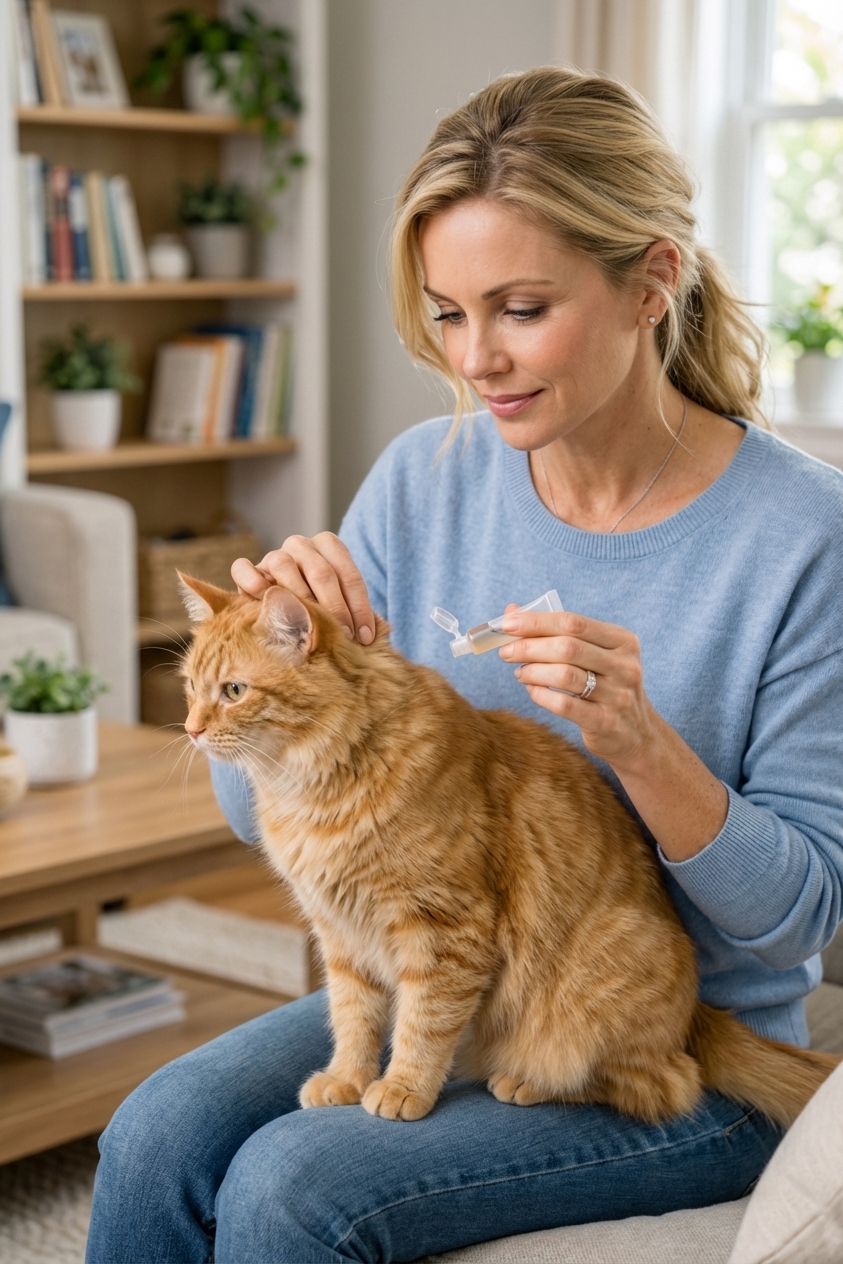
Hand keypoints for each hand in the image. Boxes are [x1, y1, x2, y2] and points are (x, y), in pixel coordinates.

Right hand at [230, 533, 374, 643]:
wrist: (282, 604)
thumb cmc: (319, 606)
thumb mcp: (339, 604)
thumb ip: (353, 613)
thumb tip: (374, 636)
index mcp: (328, 545)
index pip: (349, 575)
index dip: (359, 608)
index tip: (364, 637)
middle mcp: (300, 545)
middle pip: (321, 572)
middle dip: (335, 608)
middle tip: (341, 637)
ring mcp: (273, 555)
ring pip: (283, 565)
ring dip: (298, 598)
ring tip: (307, 626)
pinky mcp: (249, 568)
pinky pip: (244, 568)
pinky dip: (253, 582)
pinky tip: (264, 603)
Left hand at [498, 609, 656, 771]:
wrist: (636, 734)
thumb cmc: (606, 687)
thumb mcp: (594, 656)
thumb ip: (557, 632)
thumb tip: (512, 612)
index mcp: (622, 641)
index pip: (574, 623)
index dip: (537, 621)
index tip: (507, 624)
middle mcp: (624, 665)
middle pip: (567, 647)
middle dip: (529, 647)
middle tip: (506, 652)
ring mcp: (618, 695)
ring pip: (564, 675)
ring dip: (533, 671)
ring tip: (520, 673)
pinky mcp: (606, 722)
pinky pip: (564, 705)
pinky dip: (541, 695)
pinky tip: (532, 691)